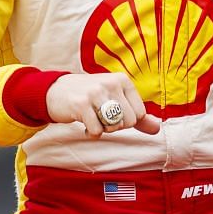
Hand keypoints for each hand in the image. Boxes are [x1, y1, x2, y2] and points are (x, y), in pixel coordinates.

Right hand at [45, 73, 160, 136]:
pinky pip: (97, 131)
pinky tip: (84, 122)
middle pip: (128, 122)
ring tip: (93, 118)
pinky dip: (91, 133)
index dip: (126, 120)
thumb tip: (157, 128)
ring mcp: (95, 92)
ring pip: (114, 126)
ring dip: (103, 129)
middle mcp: (111, 83)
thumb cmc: (90, 97)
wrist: (56, 91)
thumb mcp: (115, 100)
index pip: (139, 114)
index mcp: (122, 80)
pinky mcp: (81, 104)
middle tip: (101, 117)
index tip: (112, 113)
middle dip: (115, 126)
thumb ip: (137, 115)